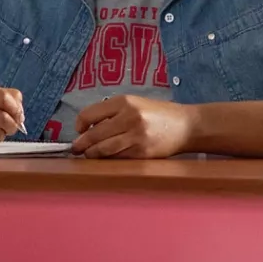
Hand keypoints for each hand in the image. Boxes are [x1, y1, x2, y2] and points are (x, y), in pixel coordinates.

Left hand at [72, 96, 196, 158]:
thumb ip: (112, 112)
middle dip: (81, 144)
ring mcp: (136, 136)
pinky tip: (106, 159)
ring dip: (92, 154)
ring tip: (88, 155)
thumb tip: (87, 128)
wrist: (187, 126)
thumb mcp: (135, 104)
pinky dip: (108, 159)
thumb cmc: (159, 114)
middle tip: (76, 149)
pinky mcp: (142, 152)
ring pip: (103, 149)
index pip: (90, 114)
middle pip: (94, 134)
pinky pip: (118, 158)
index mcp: (125, 102)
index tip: (79, 130)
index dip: (80, 124)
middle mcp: (129, 117)